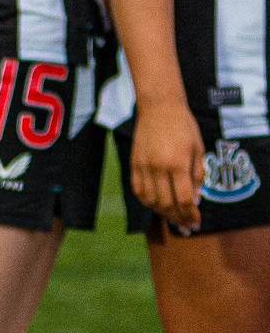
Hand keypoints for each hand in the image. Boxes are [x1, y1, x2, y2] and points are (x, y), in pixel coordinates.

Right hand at [131, 103, 204, 232]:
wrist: (159, 107)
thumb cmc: (183, 126)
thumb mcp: (198, 150)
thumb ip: (197, 176)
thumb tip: (195, 199)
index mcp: (178, 164)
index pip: (184, 199)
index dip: (191, 215)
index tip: (196, 223)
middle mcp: (158, 168)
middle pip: (166, 203)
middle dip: (177, 218)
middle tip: (185, 224)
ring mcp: (143, 166)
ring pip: (150, 200)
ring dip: (161, 212)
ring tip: (172, 216)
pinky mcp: (133, 163)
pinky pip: (137, 189)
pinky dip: (146, 201)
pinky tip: (155, 204)